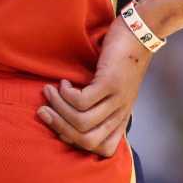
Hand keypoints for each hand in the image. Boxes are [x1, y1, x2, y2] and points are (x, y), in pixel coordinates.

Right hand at [38, 15, 152, 157]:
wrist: (140, 32)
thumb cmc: (122, 59)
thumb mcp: (114, 90)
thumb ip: (99, 106)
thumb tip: (67, 118)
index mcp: (122, 118)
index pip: (103, 150)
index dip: (77, 142)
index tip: (60, 126)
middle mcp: (120, 113)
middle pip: (87, 140)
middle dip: (60, 127)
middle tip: (43, 111)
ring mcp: (117, 99)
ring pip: (81, 122)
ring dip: (59, 108)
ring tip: (50, 92)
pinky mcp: (110, 83)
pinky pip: (81, 101)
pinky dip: (66, 94)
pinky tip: (64, 82)